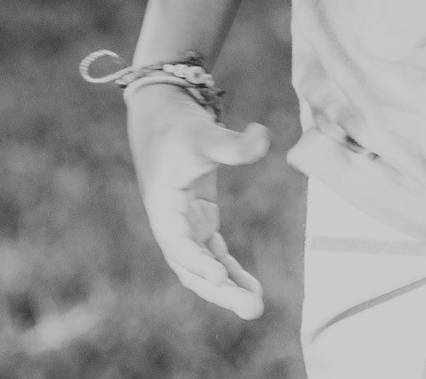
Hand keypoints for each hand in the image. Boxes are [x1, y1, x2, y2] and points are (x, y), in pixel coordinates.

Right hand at [128, 85, 270, 318]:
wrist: (163, 115)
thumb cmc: (178, 126)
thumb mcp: (203, 133)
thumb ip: (233, 144)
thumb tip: (263, 139)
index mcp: (163, 208)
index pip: (179, 244)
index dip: (198, 262)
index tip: (221, 278)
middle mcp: (171, 224)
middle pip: (193, 268)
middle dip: (220, 291)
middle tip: (252, 309)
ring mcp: (185, 225)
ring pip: (204, 267)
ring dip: (227, 288)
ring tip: (255, 307)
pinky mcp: (199, 220)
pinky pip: (214, 254)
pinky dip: (231, 270)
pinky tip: (252, 287)